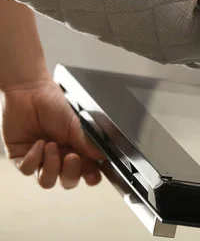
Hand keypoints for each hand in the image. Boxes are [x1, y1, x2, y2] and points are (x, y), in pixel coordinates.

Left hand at [1, 75, 103, 189]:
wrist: (29, 92)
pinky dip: (33, 158)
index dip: (91, 178)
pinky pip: (28, 170)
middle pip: (68, 181)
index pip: (87, 172)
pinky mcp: (21, 157)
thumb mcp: (75, 124)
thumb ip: (88, 142)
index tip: (93, 176)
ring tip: (51, 146)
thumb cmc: (53, 103)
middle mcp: (60, 157)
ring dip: (51, 166)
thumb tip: (103, 156)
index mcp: (77, 150)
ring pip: (47, 181)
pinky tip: (37, 143)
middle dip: (71, 172)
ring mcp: (41, 159)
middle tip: (71, 156)